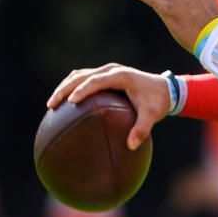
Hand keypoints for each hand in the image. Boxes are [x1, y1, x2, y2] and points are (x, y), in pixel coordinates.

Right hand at [46, 63, 170, 149]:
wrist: (166, 89)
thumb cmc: (158, 101)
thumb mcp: (153, 115)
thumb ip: (142, 129)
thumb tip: (131, 146)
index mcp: (120, 76)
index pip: (96, 80)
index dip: (81, 90)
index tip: (70, 102)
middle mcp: (111, 70)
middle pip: (81, 76)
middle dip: (64, 89)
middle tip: (51, 105)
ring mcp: (107, 71)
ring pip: (79, 75)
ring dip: (64, 87)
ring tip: (52, 105)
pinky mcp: (105, 76)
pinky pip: (83, 79)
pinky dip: (72, 88)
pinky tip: (64, 105)